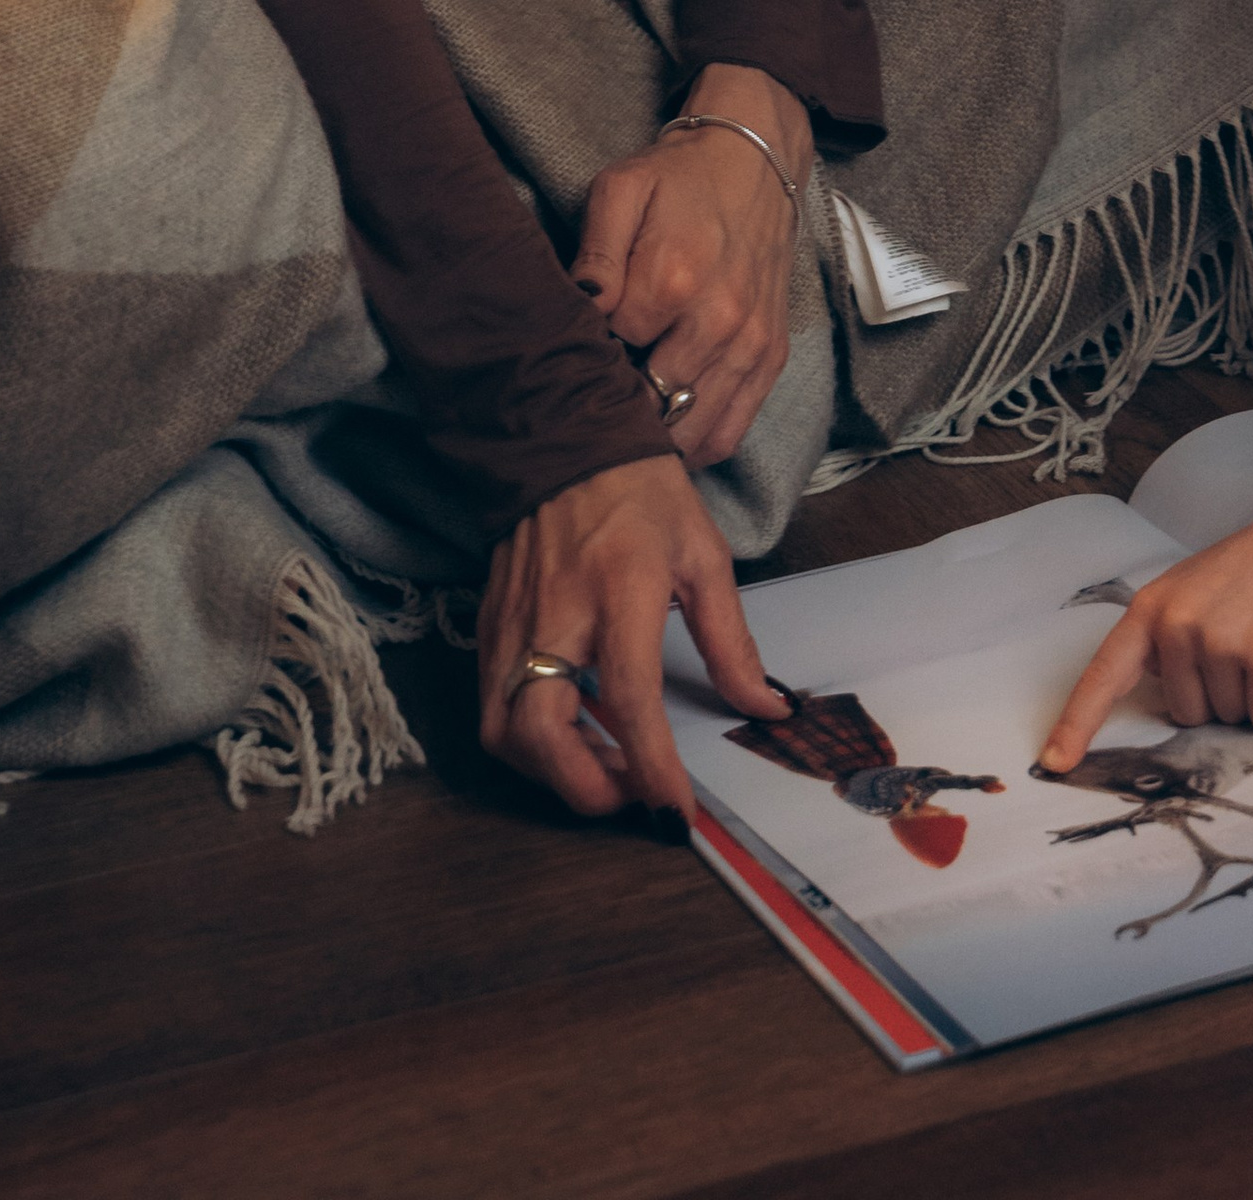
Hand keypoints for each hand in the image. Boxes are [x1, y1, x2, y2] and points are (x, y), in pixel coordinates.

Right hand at [480, 451, 786, 819]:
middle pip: (539, 733)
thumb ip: (730, 641)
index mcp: (619, 589)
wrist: (564, 440)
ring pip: (503, 732)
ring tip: (604, 766)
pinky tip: (571, 733)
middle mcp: (555, 614)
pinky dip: (528, 741)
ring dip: (551, 772)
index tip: (674, 811)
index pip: (627, 695)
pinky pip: (491, 707)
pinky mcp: (487, 629)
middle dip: (583, 787)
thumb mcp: (703, 556)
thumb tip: (765, 706)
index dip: (649, 764)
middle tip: (630, 793)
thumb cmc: (642, 495)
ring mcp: (511, 624)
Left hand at [571, 62, 810, 469]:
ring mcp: (750, 343)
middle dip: (621, 399)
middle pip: (650, 402)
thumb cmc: (678, 179)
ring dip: (657, 435)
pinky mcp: (770, 356)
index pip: (612, 352)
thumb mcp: (620, 190)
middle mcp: (719, 320)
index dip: (590, 351)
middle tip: (600, 385)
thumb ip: (594, 252)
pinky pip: (731, 431)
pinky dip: (698, 444)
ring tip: (630, 415)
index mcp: (674, 277)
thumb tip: (582, 310)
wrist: (754, 162)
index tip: (581, 341)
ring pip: (691, 429)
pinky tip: (670, 431)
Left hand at [1038, 442, 1252, 758]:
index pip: (1104, 674)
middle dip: (1216, 694)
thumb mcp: (1189, 592)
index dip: (1077, 723)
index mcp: (1150, 609)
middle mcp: (1176, 625)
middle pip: (1184, 713)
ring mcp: (1219, 640)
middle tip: (1241, 641)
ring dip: (1250, 694)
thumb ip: (1165, 639)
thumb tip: (1159, 696)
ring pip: (1227, 718)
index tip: (1054, 763)